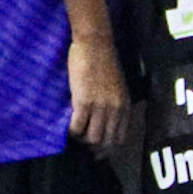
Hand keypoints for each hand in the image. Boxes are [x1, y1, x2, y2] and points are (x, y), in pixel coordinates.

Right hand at [66, 35, 127, 153]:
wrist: (95, 45)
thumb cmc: (104, 63)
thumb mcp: (118, 87)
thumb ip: (115, 104)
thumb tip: (107, 121)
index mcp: (125, 106)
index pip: (120, 138)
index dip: (108, 146)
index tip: (97, 148)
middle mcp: (116, 109)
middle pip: (105, 141)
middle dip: (93, 145)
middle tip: (81, 141)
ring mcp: (100, 107)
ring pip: (91, 138)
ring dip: (81, 138)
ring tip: (74, 131)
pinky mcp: (83, 102)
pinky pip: (76, 127)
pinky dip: (70, 130)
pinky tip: (66, 124)